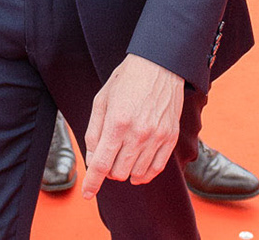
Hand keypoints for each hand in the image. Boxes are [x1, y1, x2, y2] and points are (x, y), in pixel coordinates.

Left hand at [80, 55, 184, 197]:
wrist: (160, 64)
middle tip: (108, 156)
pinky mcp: (170, 138)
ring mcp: (157, 137)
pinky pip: (156, 169)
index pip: (101, 164)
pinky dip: (144, 174)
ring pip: (136, 174)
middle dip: (108, 170)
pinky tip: (137, 168)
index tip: (88, 193)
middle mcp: (138, 133)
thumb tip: (93, 161)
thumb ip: (94, 133)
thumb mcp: (102, 100)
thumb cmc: (127, 80)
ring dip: (125, 171)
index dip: (92, 182)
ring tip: (123, 155)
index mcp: (117, 123)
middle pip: (118, 173)